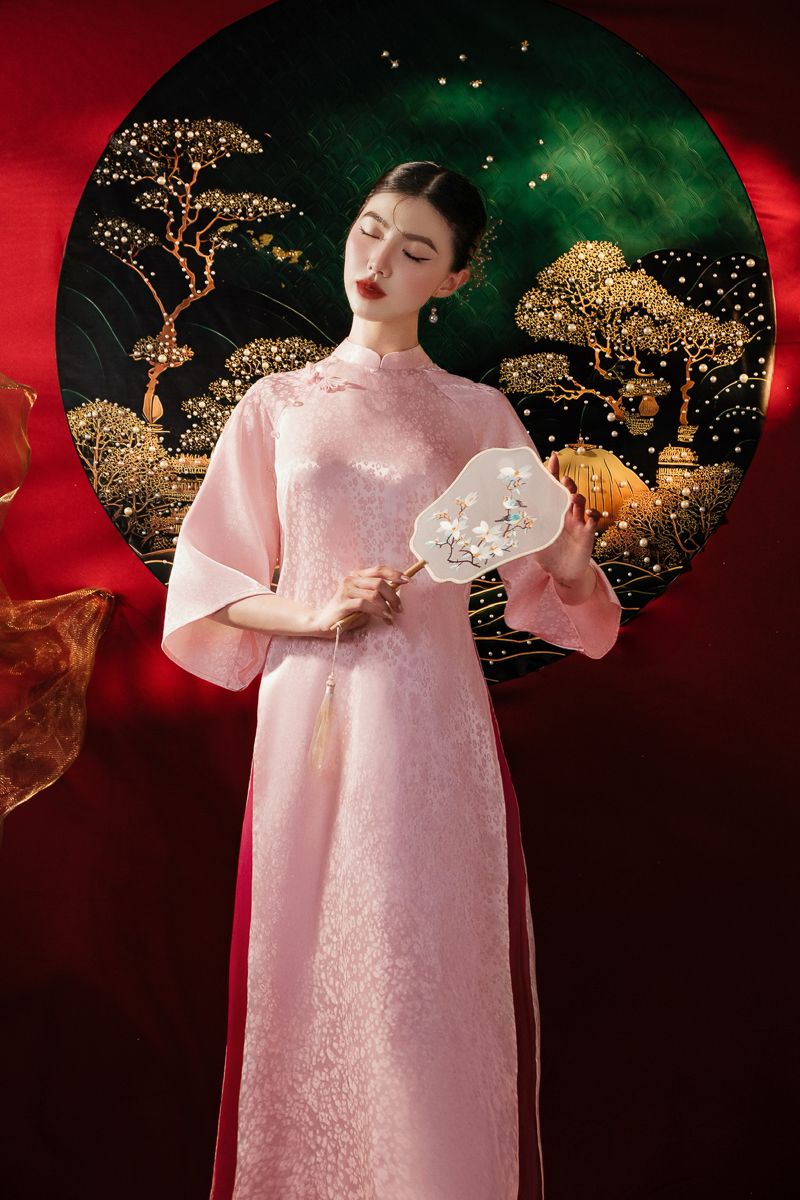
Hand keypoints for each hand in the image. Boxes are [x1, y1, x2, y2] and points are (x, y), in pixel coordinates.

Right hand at [311, 563, 408, 634]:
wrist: (322, 622)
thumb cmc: (345, 613)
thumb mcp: (363, 602)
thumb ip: (376, 596)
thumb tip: (395, 596)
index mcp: (357, 576)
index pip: (378, 570)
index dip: (394, 574)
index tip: (408, 581)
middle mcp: (351, 580)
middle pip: (379, 582)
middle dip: (393, 596)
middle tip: (400, 609)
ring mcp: (346, 591)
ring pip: (374, 593)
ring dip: (387, 606)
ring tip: (391, 617)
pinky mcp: (343, 603)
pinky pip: (365, 604)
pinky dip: (378, 611)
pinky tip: (384, 618)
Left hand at [532, 453, 599, 601]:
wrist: (563, 573)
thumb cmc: (547, 555)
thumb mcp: (534, 540)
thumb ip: (526, 528)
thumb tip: (507, 516)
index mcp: (552, 512)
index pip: (552, 488)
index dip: (553, 473)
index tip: (553, 457)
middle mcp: (565, 514)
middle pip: (568, 492)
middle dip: (567, 483)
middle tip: (564, 480)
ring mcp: (578, 522)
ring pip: (581, 502)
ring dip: (578, 496)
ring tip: (573, 497)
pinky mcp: (587, 532)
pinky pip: (594, 518)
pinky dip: (593, 513)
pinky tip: (588, 513)